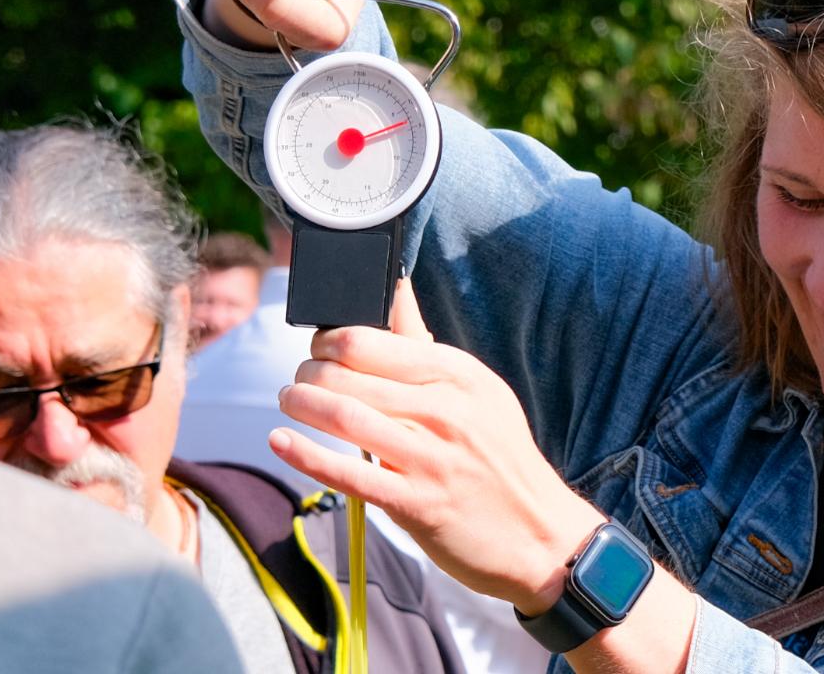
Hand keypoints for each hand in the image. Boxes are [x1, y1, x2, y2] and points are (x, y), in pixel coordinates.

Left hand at [271, 281, 606, 614]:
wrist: (541, 537)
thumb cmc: (500, 458)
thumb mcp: (477, 392)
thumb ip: (424, 344)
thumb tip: (395, 286)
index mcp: (459, 374)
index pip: (371, 340)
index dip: (330, 340)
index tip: (317, 347)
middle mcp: (446, 410)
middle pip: (350, 375)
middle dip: (309, 372)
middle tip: (298, 380)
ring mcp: (432, 458)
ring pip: (346, 418)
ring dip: (302, 405)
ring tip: (289, 401)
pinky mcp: (417, 503)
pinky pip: (349, 474)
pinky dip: (307, 455)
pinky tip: (281, 442)